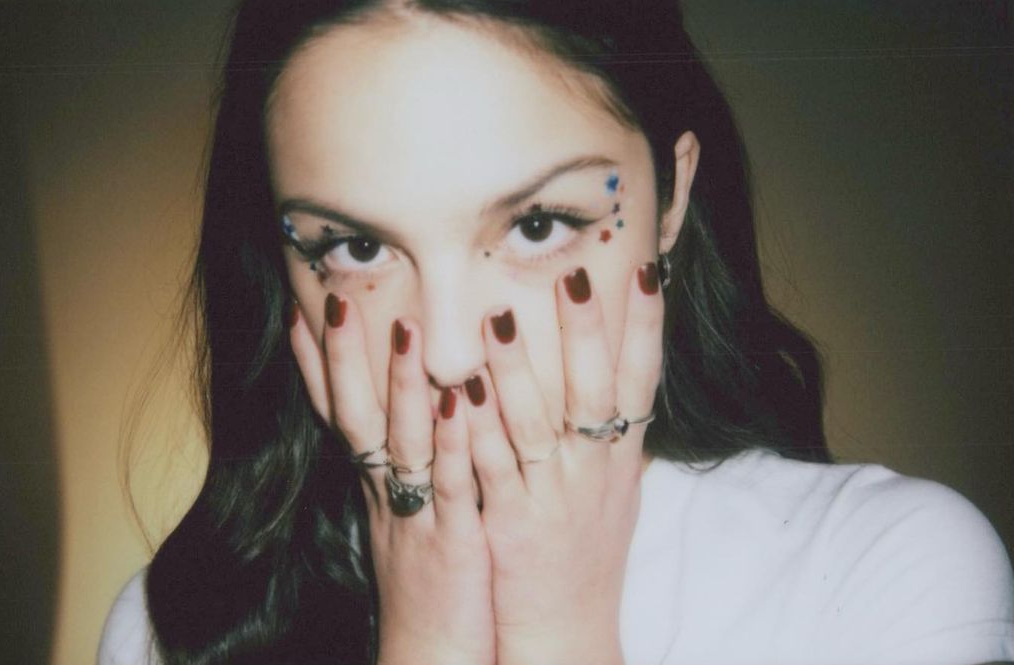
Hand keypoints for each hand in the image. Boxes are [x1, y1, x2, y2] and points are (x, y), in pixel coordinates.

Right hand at [289, 296, 494, 664]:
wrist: (433, 657)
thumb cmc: (430, 582)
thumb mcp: (410, 517)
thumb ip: (411, 463)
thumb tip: (415, 413)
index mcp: (377, 486)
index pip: (338, 413)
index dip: (318, 363)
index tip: (305, 308)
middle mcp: (387, 494)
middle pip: (355, 416)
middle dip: (344, 358)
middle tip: (335, 298)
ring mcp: (417, 516)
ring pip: (402, 441)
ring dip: (401, 384)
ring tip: (403, 327)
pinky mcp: (454, 541)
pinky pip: (452, 484)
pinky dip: (454, 441)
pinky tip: (460, 401)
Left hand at [463, 263, 664, 664]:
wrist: (567, 626)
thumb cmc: (588, 550)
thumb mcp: (616, 490)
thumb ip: (615, 434)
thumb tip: (626, 378)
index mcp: (619, 458)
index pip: (642, 382)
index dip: (646, 327)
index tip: (645, 272)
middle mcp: (592, 471)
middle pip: (594, 392)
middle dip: (586, 332)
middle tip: (575, 276)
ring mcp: (551, 496)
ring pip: (535, 424)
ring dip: (518, 371)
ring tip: (499, 318)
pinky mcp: (509, 522)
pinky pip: (491, 468)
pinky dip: (477, 430)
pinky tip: (460, 393)